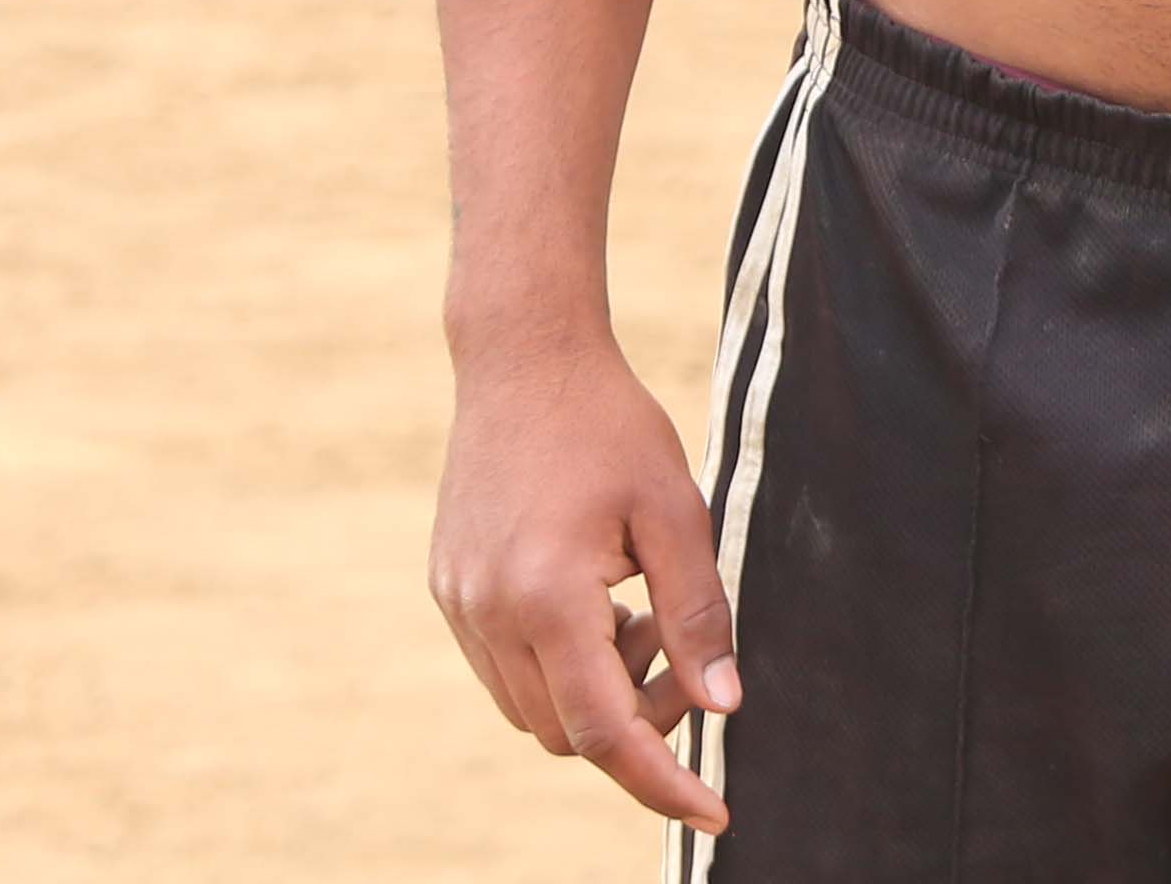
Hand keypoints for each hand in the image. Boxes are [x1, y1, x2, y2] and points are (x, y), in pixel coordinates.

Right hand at [430, 335, 734, 834]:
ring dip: (596, 696)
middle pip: (569, 734)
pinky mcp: (448, 588)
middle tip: (680, 660)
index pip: (608, 734)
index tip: (715, 814)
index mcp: (549, 597)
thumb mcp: (675, 513)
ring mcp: (459, 603)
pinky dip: (558, 667)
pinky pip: (505, 670)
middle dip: (638, 725)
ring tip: (639, 618)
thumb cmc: (609, 425)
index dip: (664, 783)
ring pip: (533, 711)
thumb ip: (698, 615)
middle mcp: (491, 613)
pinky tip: (598, 603)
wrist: (522, 356)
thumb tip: (721, 710)